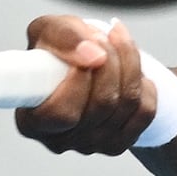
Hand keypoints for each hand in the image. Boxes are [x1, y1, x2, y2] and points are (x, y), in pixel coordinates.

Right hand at [13, 15, 158, 153]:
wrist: (86, 64)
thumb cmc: (57, 50)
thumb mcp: (49, 30)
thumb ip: (63, 37)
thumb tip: (93, 54)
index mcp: (31, 120)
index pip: (61, 113)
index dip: (79, 80)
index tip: (86, 50)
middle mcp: (59, 140)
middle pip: (100, 105)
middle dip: (110, 61)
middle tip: (104, 37)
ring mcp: (91, 145)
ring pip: (126, 104)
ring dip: (129, 64)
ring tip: (117, 41)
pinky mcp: (118, 144)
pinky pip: (145, 112)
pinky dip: (143, 84)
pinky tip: (130, 69)